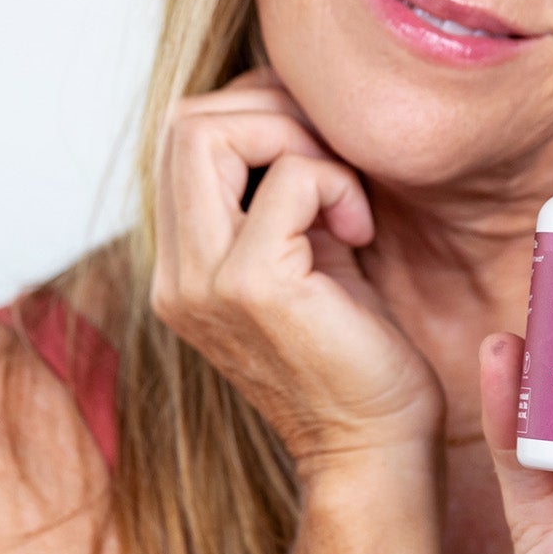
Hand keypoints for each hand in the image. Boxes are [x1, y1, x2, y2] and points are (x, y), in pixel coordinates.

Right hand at [150, 66, 446, 475]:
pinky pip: (289, 177)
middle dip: (270, 108)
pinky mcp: (251, 287)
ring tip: (342, 190)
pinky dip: (335, 182)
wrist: (376, 447)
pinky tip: (361, 231)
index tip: (317, 144)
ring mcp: (202, 281)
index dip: (253, 110)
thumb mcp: (307, 252)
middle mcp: (177, 273)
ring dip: (295, 137)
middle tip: (332, 154)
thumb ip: (282, 191)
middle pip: (182, 122)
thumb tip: (292, 106)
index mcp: (184, 263)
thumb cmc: (357, 350)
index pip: (180, 136)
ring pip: (207, 133)